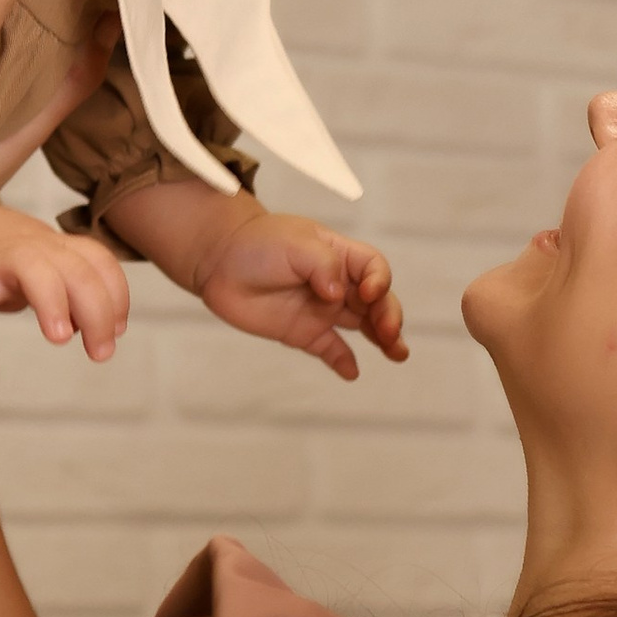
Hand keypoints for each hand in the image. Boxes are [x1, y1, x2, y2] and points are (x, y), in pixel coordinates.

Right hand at [0, 198, 130, 361]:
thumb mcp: (33, 271)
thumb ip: (65, 294)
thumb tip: (99, 330)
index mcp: (49, 247)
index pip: (97, 260)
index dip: (116, 295)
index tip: (116, 331)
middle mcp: (26, 247)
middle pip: (74, 267)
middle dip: (96, 309)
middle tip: (99, 352)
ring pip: (30, 265)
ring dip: (52, 299)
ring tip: (61, 338)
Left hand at [199, 209, 406, 385]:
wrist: (219, 261)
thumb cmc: (258, 243)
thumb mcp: (294, 243)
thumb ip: (322, 265)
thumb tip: (338, 295)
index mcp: (339, 255)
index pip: (374, 267)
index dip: (380, 281)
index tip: (369, 294)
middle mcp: (337, 283)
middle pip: (377, 300)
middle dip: (389, 316)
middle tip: (390, 334)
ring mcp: (322, 309)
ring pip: (362, 325)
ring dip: (382, 338)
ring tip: (397, 354)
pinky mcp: (303, 332)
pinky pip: (330, 349)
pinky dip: (343, 361)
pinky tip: (352, 373)